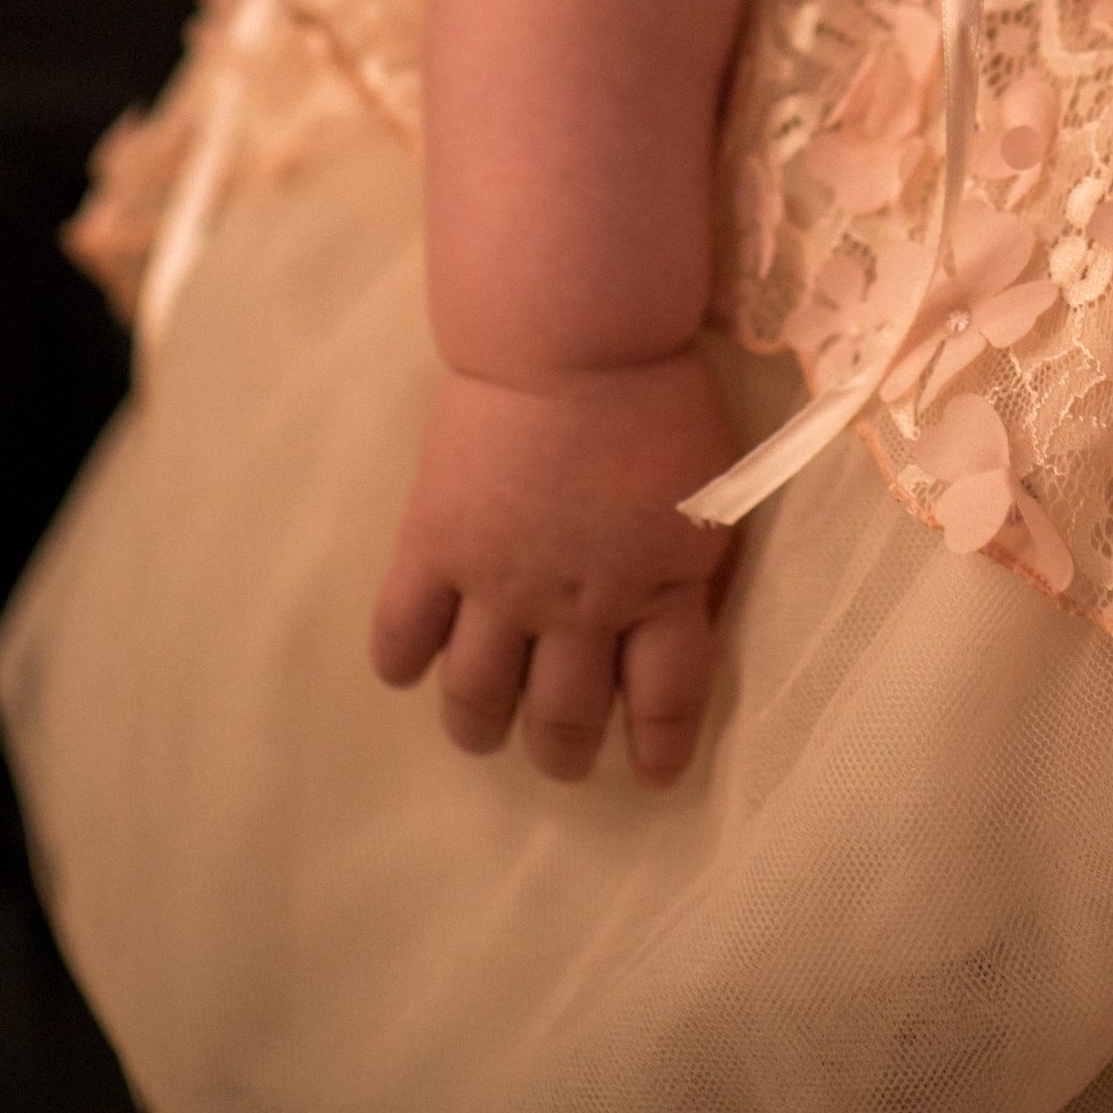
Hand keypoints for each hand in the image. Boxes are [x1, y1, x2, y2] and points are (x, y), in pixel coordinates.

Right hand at [370, 348, 733, 786]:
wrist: (572, 337)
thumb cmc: (657, 397)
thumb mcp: (712, 487)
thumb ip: (694, 563)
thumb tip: (685, 618)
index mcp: (659, 592)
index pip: (664, 701)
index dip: (658, 747)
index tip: (650, 775)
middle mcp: (578, 610)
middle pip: (564, 715)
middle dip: (562, 751)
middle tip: (558, 758)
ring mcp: (499, 585)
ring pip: (477, 696)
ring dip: (479, 727)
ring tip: (482, 731)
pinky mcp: (435, 548)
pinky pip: (403, 632)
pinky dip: (400, 662)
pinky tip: (406, 669)